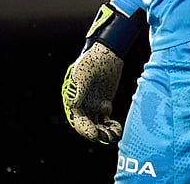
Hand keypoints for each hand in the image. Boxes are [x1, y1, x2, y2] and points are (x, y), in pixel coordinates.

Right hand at [61, 3, 144, 143]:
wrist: (108, 53)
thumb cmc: (92, 60)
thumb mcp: (83, 73)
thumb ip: (78, 88)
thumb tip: (73, 104)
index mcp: (73, 98)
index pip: (76, 119)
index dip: (83, 128)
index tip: (93, 133)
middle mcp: (82, 104)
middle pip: (86, 125)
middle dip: (94, 133)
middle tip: (105, 137)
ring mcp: (93, 105)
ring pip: (96, 125)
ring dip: (104, 133)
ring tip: (114, 133)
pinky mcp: (104, 104)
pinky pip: (105, 120)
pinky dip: (110, 127)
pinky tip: (116, 127)